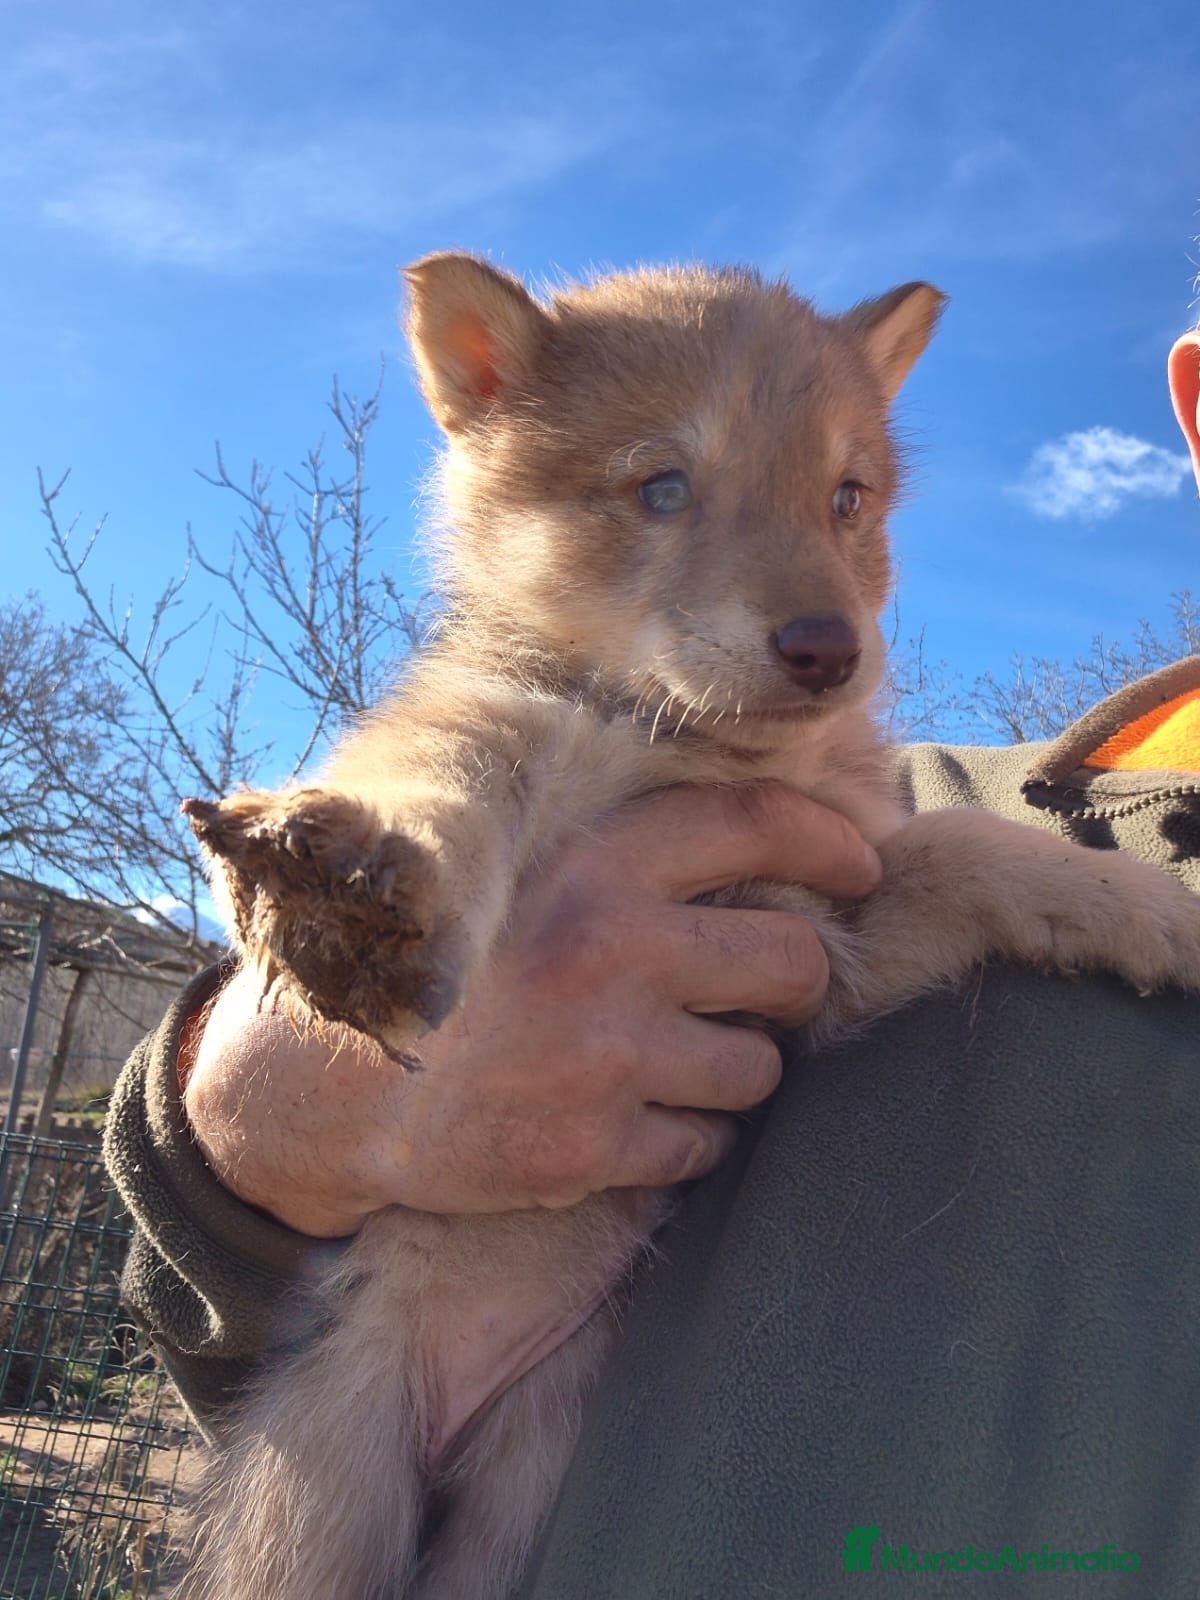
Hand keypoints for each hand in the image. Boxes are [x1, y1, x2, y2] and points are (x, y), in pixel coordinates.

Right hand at [183, 784, 879, 1235]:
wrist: (327, 1080)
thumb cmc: (435, 960)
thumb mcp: (515, 868)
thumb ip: (621, 850)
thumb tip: (754, 841)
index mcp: (593, 862)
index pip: (757, 824)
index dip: (830, 842)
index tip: (863, 864)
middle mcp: (612, 950)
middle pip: (791, 964)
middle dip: (794, 981)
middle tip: (765, 990)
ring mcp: (606, 1057)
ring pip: (758, 1068)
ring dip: (736, 1066)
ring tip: (676, 1058)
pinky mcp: (589, 1149)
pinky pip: (703, 1146)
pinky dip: (686, 1136)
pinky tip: (632, 1116)